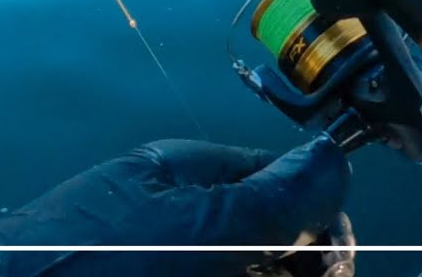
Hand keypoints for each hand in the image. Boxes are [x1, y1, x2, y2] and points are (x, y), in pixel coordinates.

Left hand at [0, 137, 349, 276]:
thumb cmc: (85, 266)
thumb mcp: (195, 227)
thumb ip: (272, 196)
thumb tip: (336, 155)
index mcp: (188, 176)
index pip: (284, 185)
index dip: (321, 224)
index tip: (333, 269)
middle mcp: (179, 220)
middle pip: (271, 241)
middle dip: (299, 266)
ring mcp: (166, 260)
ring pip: (244, 266)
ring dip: (269, 274)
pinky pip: (209, 273)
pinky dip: (236, 276)